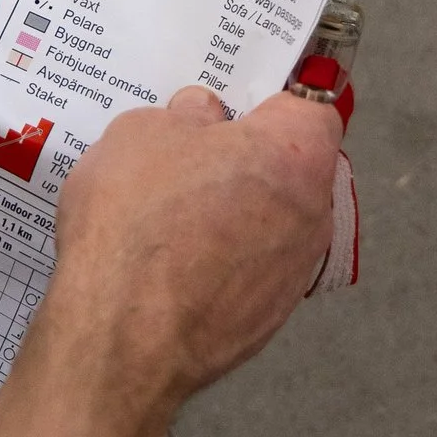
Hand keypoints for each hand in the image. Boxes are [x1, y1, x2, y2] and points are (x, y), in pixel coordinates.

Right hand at [0, 87, 341, 436]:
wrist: (123, 336)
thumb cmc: (137, 217)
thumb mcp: (141, 132)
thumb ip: (186, 117)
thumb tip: (205, 118)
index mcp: (295, 152)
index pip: (311, 106)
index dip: (272, 100)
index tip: (237, 102)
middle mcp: (313, 211)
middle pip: (292, 168)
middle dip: (249, 159)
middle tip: (191, 156)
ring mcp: (295, 272)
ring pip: (272, 223)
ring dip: (236, 214)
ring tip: (172, 215)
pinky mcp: (269, 321)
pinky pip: (250, 272)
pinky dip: (222, 264)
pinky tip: (171, 266)